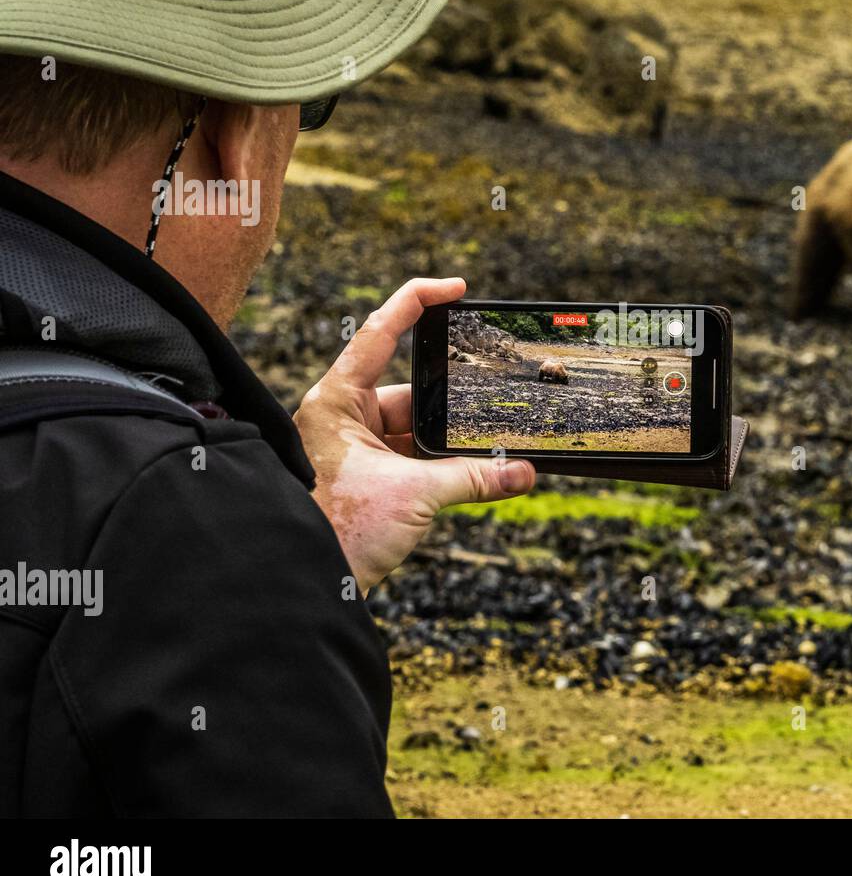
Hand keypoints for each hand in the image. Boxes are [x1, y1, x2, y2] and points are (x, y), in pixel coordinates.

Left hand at [294, 278, 535, 592]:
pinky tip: (478, 473)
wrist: (304, 586)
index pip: (380, 332)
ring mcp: (357, 451)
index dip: (418, 300)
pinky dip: (446, 467)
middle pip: (410, 391)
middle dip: (452, 402)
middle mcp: (344, 419)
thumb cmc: (335, 531)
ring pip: (418, 430)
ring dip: (452, 443)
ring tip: (490, 448)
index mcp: (337, 400)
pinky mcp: (370, 481)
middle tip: (491, 398)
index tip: (457, 288)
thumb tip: (523, 472)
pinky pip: (416, 460)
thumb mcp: (412, 495)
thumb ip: (472, 477)